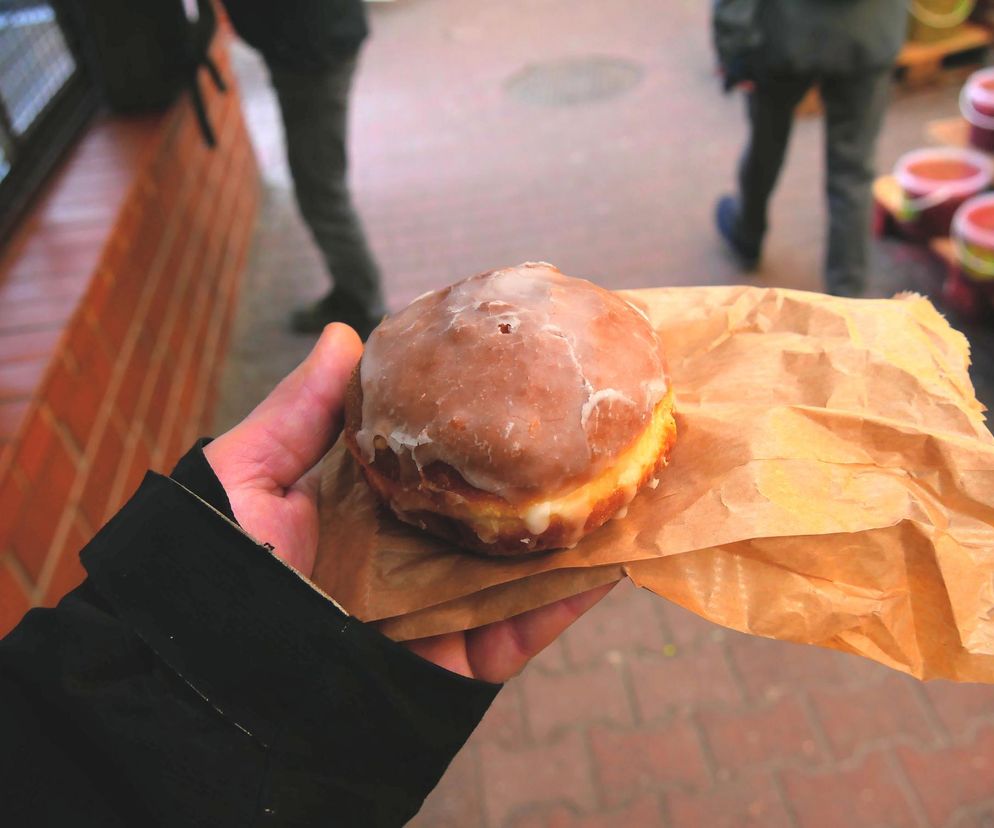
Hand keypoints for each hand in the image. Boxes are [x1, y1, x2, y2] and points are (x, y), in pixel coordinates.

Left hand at [203, 324, 615, 682]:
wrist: (209, 681)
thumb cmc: (217, 566)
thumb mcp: (249, 474)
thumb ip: (301, 414)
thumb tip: (344, 335)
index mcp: (373, 509)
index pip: (444, 462)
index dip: (487, 428)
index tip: (533, 385)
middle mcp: (416, 556)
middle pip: (496, 513)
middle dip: (549, 477)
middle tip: (606, 429)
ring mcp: (443, 612)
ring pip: (525, 568)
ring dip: (579, 530)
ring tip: (634, 480)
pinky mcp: (461, 665)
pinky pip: (526, 632)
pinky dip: (572, 599)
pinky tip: (618, 555)